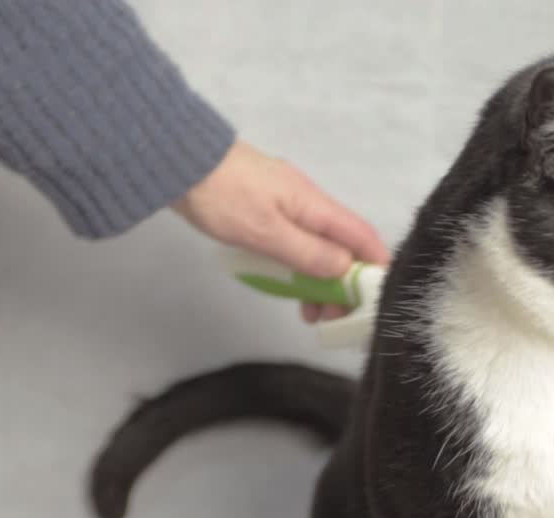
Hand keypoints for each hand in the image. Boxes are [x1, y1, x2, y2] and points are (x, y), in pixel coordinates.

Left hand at [172, 140, 389, 322]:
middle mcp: (307, 205)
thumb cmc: (221, 196)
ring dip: (318, 282)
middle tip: (332, 318)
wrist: (178, 164)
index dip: (375, 266)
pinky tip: (288, 289)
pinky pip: (294, 246)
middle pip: (341, 247)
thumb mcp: (267, 232)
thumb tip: (345, 270)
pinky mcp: (266, 214)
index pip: (361, 236)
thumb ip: (308, 253)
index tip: (375, 299)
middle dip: (343, 284)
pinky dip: (297, 270)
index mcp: (314, 205)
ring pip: (317, 249)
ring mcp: (286, 208)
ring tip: (309, 313)